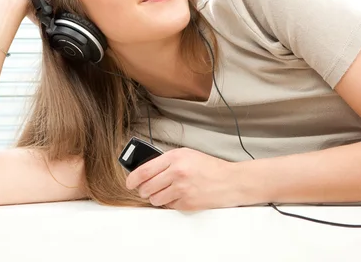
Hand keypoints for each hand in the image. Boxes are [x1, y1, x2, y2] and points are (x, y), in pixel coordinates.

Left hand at [125, 148, 243, 210]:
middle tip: (148, 189)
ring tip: (166, 192)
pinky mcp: (187, 203)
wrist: (230, 181)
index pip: (144, 170)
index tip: (129, 182)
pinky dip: (171, 202)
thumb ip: (167, 161)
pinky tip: (179, 195)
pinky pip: (168, 206)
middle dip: (144, 190)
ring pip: (155, 199)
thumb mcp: (187, 155)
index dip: (132, 179)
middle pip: (146, 187)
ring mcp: (182, 189)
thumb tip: (147, 170)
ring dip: (157, 198)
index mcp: (175, 158)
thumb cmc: (210, 167)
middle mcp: (177, 173)